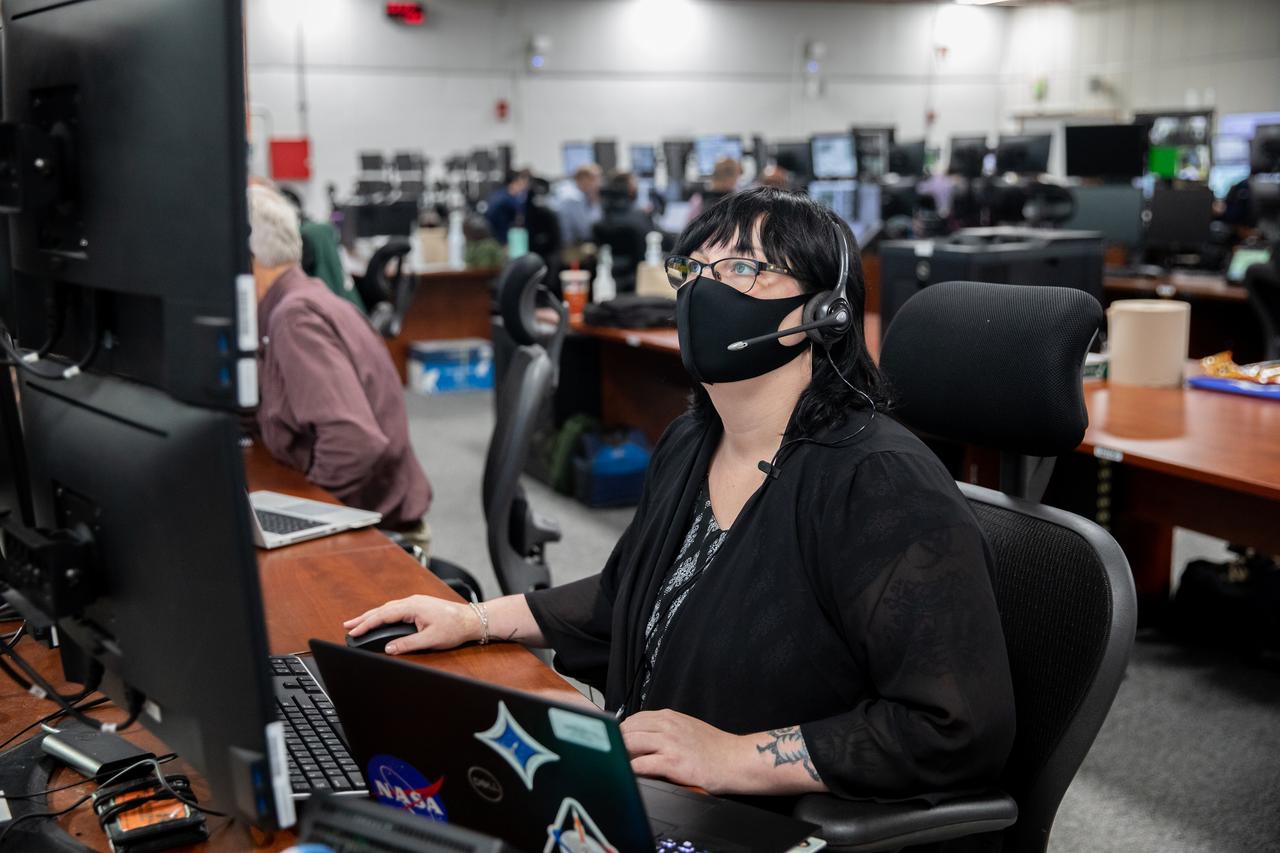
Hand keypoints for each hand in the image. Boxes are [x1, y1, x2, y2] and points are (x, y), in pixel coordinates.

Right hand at [342, 595, 478, 653]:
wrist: (472, 619)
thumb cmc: (454, 628)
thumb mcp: (430, 640)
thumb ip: (408, 644)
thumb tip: (389, 648)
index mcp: (413, 607)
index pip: (383, 615)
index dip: (366, 624)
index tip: (353, 631)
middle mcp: (412, 601)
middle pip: (382, 609)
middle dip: (364, 618)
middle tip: (347, 626)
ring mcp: (415, 602)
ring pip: (388, 608)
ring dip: (372, 615)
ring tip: (358, 623)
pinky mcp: (419, 605)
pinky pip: (396, 608)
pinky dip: (383, 614)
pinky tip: (379, 619)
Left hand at [620, 709, 746, 794]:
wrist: (736, 760)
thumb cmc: (716, 749)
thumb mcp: (688, 729)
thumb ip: (666, 730)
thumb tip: (644, 739)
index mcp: (670, 717)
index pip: (634, 719)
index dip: (623, 732)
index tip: (618, 742)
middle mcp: (668, 726)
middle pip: (628, 729)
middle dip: (618, 743)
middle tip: (615, 756)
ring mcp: (670, 744)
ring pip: (630, 743)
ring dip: (621, 755)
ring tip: (620, 765)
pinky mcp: (673, 763)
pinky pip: (641, 765)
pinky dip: (631, 770)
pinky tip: (630, 775)